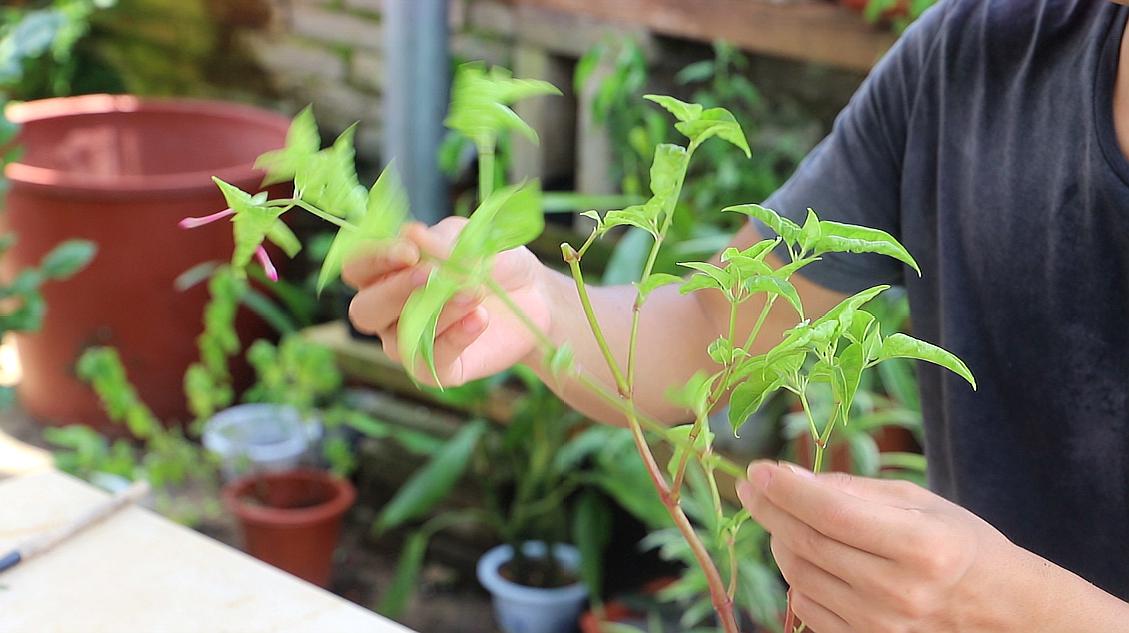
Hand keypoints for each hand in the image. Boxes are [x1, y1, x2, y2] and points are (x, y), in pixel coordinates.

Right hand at [343, 217, 550, 385]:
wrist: (534, 296)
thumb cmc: (493, 263)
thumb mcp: (471, 242)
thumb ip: (441, 242)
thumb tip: (410, 233)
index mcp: (387, 272)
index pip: (357, 268)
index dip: (375, 259)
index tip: (409, 251)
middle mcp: (389, 312)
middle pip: (365, 310)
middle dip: (393, 291)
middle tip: (429, 274)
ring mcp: (411, 343)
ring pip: (401, 337)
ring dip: (437, 311)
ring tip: (474, 292)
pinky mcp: (439, 368)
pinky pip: (432, 361)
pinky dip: (456, 337)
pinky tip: (480, 318)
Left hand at [736, 461, 1041, 632]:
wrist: (1000, 613)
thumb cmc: (958, 545)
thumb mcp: (919, 503)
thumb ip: (853, 489)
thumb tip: (789, 477)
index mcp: (920, 548)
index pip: (830, 513)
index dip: (786, 490)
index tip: (757, 470)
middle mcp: (898, 593)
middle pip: (806, 544)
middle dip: (769, 509)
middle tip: (753, 487)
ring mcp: (881, 628)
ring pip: (797, 575)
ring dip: (780, 540)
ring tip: (787, 518)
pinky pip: (806, 606)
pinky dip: (797, 576)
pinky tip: (810, 556)